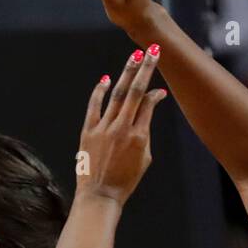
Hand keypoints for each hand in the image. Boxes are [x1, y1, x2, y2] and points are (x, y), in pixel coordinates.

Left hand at [75, 45, 167, 204]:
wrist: (100, 196)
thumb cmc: (125, 180)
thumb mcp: (145, 158)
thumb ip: (146, 132)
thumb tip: (148, 110)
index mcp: (140, 137)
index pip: (149, 104)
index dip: (155, 94)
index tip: (160, 90)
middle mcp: (122, 129)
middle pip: (135, 91)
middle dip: (145, 69)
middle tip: (152, 51)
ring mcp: (103, 129)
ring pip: (116, 95)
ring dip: (126, 73)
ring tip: (134, 56)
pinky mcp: (88, 132)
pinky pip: (94, 106)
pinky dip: (99, 92)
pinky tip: (106, 79)